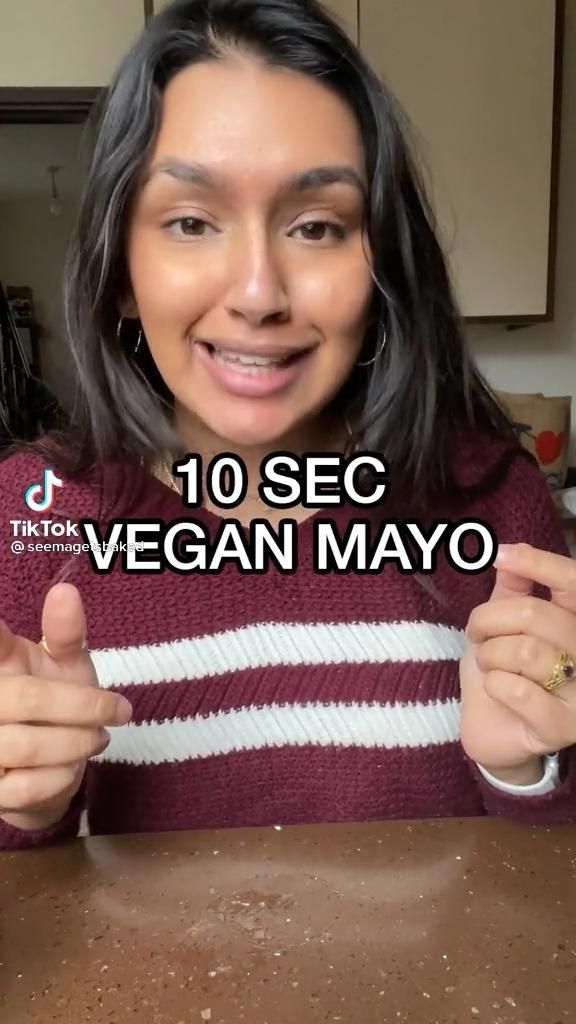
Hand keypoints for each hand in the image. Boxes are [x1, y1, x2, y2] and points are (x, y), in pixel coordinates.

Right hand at [0, 582, 130, 830]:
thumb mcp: (65, 665)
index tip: (3, 629)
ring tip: (99, 738)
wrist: (45, 771)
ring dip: (78, 744)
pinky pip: (28, 786)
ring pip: (29, 746)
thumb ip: (66, 633)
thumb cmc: (55, 706)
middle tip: (118, 711)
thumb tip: (66, 590)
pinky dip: (64, 776)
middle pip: (28, 699)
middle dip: (83, 707)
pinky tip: (73, 766)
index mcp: (0, 663)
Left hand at [460, 543, 575, 784]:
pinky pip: (518, 691)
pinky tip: (498, 691)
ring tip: (489, 665)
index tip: (502, 555)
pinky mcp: (563, 727)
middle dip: (489, 620)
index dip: (539, 564)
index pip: (573, 582)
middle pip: (535, 614)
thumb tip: (508, 552)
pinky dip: (495, 685)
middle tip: (476, 634)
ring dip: (490, 656)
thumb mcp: (501, 624)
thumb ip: (512, 588)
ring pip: (526, 651)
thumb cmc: (501, 670)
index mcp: (575, 622)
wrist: (492, 728)